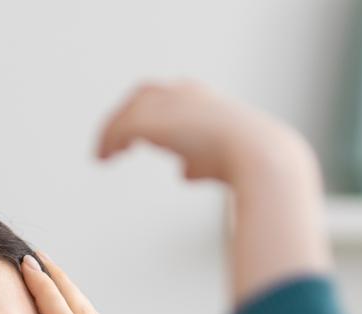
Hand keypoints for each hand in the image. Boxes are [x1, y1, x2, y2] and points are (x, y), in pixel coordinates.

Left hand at [96, 79, 312, 185]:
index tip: (136, 133)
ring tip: (102, 155)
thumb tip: (183, 172)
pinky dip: (108, 142)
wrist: (258, 154)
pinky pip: (120, 128)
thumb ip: (197, 161)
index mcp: (201, 97)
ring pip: (127, 112)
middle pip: (142, 97)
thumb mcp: (219, 160)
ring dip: (111, 132)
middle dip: (125, 116)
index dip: (147, 112)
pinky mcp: (151, 120)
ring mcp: (166, 104)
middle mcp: (181, 93)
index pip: (164, 97)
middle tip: (111, 141)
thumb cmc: (246, 162)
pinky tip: (103, 159)